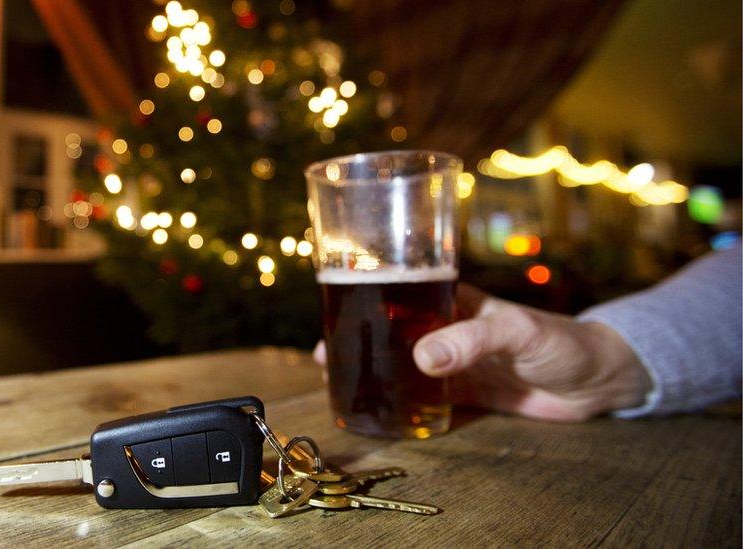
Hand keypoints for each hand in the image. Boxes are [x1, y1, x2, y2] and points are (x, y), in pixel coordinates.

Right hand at [314, 284, 650, 420]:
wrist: (597, 382)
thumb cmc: (560, 340)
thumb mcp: (515, 331)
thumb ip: (471, 340)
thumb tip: (421, 358)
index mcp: (453, 301)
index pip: (400, 293)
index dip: (363, 301)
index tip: (331, 317)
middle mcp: (445, 329)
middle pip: (391, 331)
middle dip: (356, 341)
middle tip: (324, 359)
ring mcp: (453, 362)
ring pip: (401, 365)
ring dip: (373, 373)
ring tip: (338, 383)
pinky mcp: (463, 393)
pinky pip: (423, 397)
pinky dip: (399, 403)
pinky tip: (376, 410)